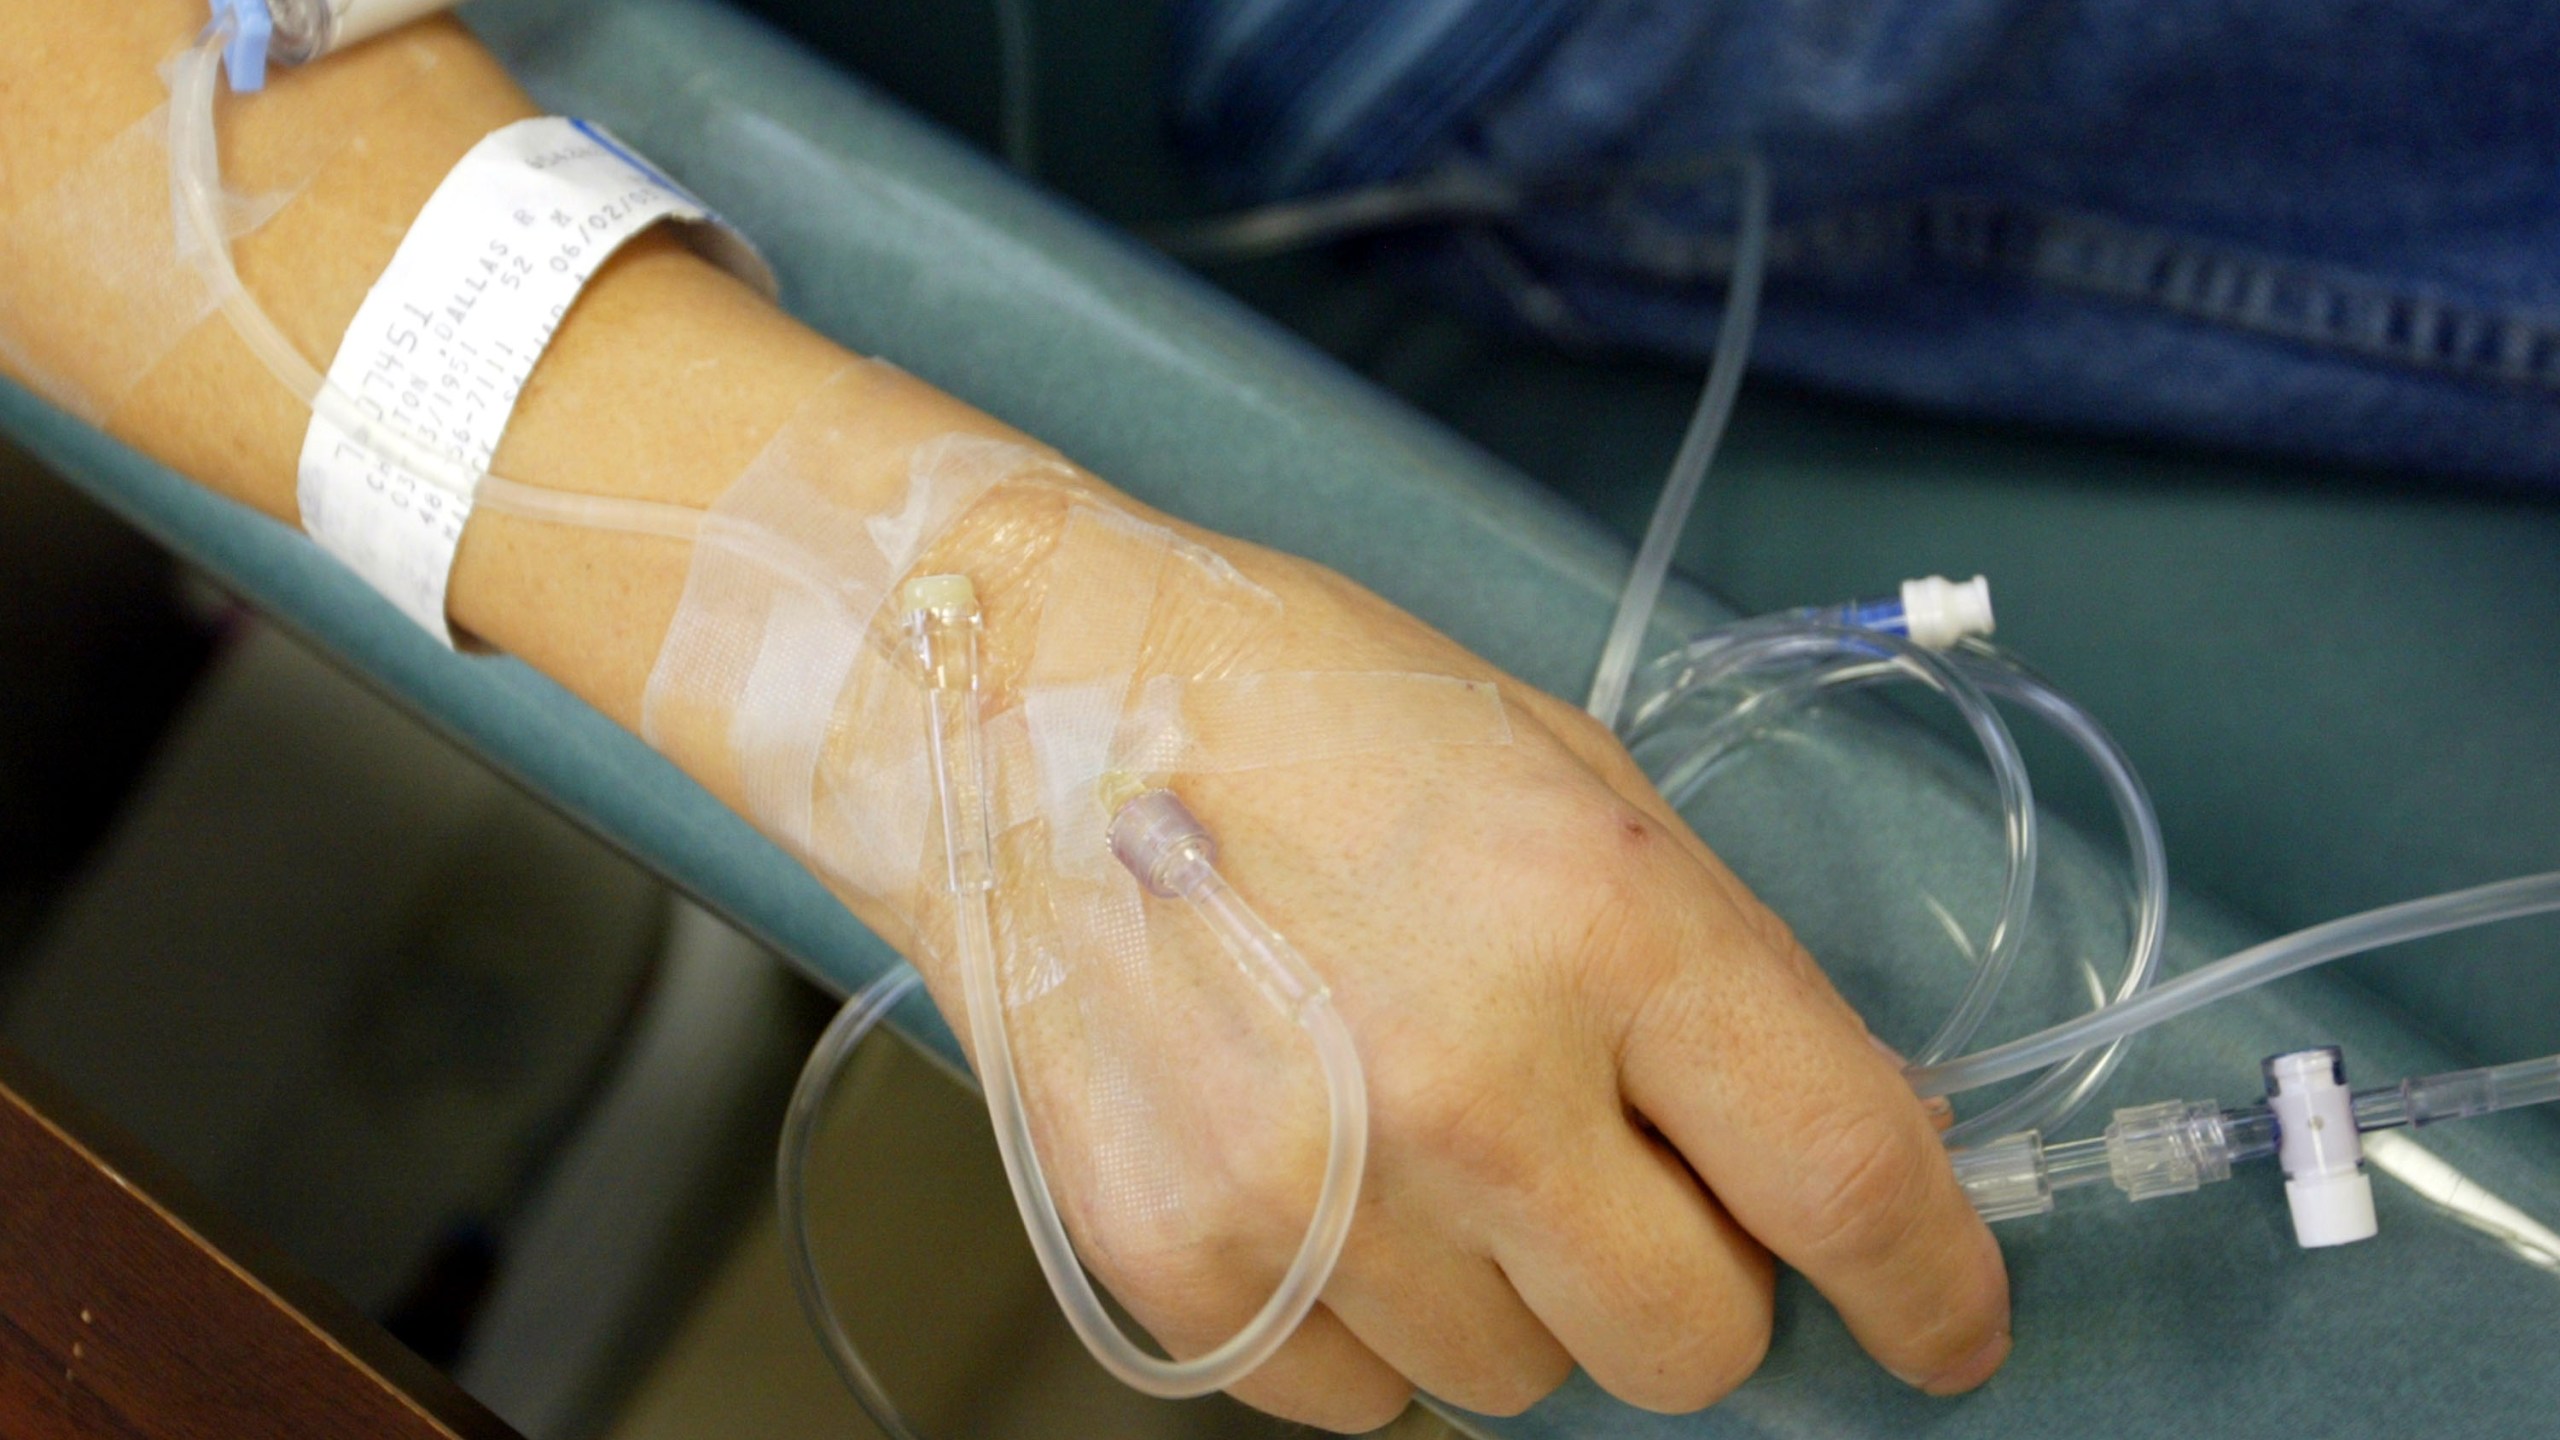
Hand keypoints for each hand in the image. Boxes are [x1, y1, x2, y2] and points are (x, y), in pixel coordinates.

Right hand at [896, 483, 2011, 1431]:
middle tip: (1615, 1173)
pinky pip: (1357, 1401)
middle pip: (1690, 1344)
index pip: (1846, 1177)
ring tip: (1410, 1126)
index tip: (1944, 1325)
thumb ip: (1708, 971)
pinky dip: (1365, 1317)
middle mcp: (1465, 1085)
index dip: (1930, 1282)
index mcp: (1598, 921)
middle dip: (1690, 1278)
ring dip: (1509, 1289)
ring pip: (1517, 1385)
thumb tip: (1822, 1151)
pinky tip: (1313, 1167)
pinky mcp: (1180, 1268)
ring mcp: (1309, 1197)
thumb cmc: (1304, 710)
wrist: (1019, 710)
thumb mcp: (1565, 775)